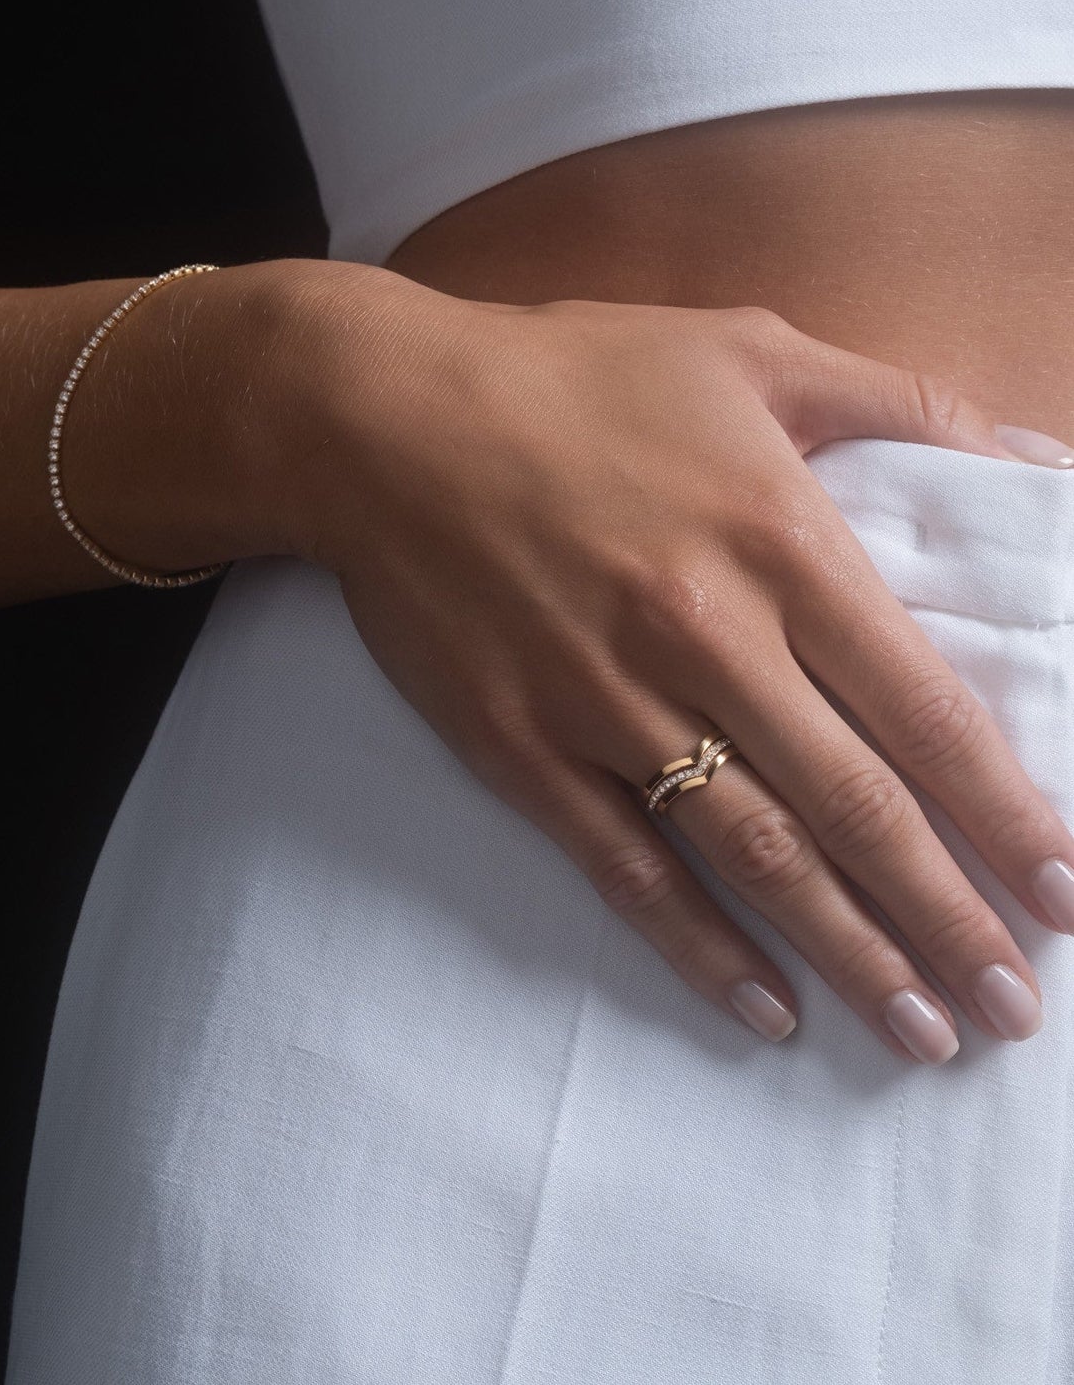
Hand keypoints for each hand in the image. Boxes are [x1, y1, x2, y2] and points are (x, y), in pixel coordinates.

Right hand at [293, 275, 1073, 1062]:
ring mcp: (606, 702)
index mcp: (776, 540)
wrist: (379, 419)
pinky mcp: (522, 748)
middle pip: (854, 805)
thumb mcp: (747, 351)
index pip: (921, 708)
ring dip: (849, 953)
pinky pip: (625, 867)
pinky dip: (697, 947)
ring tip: (924, 1034)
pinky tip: (762, 1008)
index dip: (1004, 811)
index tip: (1064, 889)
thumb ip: (902, 400)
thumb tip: (1038, 461)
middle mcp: (704, 636)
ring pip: (753, 855)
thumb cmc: (570, 375)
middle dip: (947, 918)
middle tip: (1013, 1006)